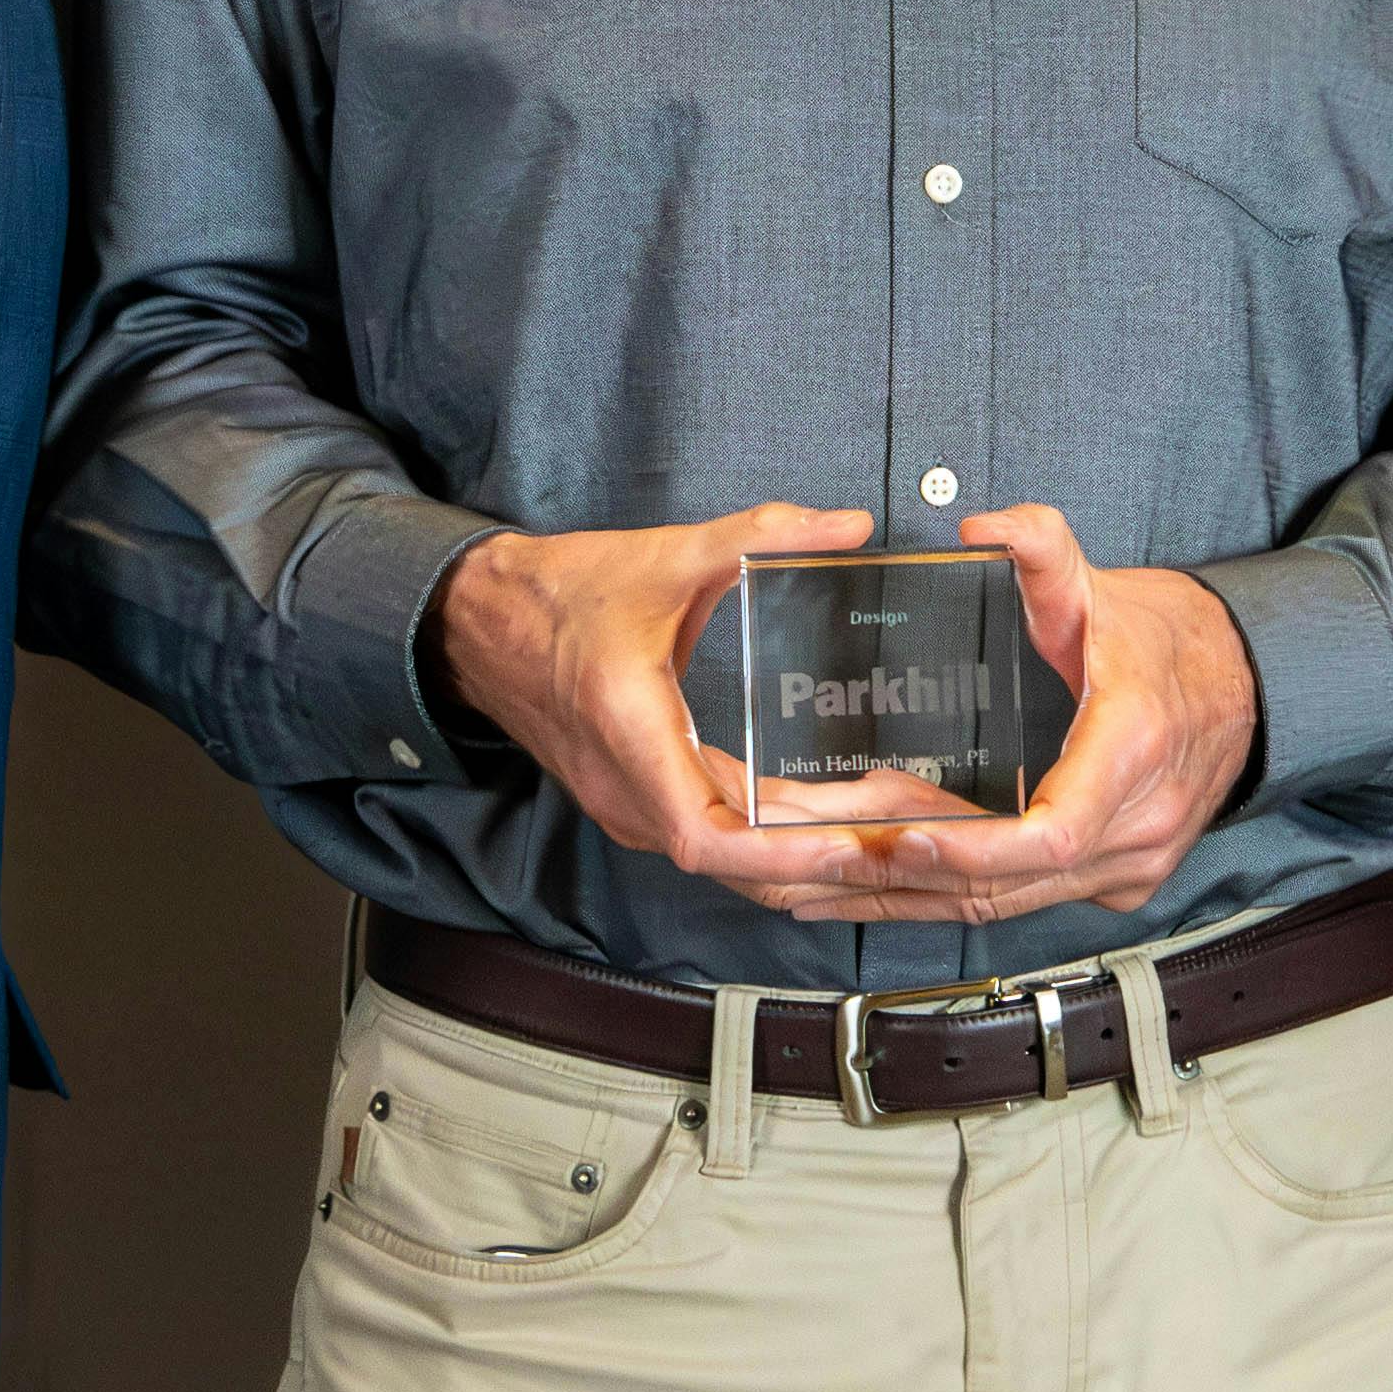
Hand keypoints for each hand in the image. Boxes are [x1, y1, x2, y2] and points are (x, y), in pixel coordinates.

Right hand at [432, 500, 973, 903]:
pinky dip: (777, 845)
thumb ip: (756, 537)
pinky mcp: (641, 801)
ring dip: (807, 863)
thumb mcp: (664, 556)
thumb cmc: (559, 597)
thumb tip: (845, 525)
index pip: (706, 836)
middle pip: (736, 866)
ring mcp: (632, 805)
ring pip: (731, 864)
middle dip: (825, 867)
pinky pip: (717, 843)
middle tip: (911, 859)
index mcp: (629, 736)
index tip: (845, 848)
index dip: (780, 852)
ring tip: (893, 852)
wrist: (481, 622)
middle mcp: (628, 791)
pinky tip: (837, 832)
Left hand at [805, 505, 1257, 926]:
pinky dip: (940, 898)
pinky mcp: (1113, 884)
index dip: (971, 845)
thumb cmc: (1165, 643)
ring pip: (1002, 905)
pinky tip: (869, 888)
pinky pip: (1017, 904)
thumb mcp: (1102, 586)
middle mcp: (1137, 826)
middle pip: (1005, 882)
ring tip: (813, 880)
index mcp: (1134, 750)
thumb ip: (1041, 547)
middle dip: (899, 876)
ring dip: (904, 898)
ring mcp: (1128, 866)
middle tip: (809, 855)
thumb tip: (982, 527)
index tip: (902, 836)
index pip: (1052, 833)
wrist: (1242, 686)